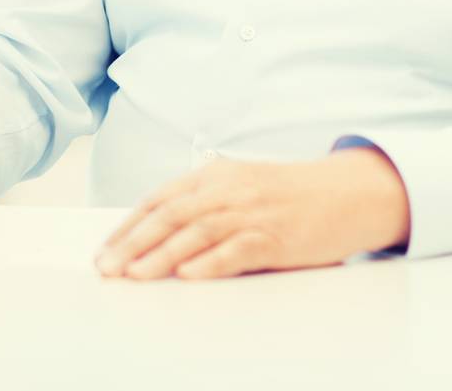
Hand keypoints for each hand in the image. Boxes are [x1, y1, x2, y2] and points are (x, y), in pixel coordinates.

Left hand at [94, 147, 409, 279]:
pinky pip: (238, 249)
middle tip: (106, 268)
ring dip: (161, 255)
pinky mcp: (276, 235)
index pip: (160, 200)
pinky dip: (210, 262)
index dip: (128, 226)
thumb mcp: (241, 186)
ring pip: (197, 232)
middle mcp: (228, 189)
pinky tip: (188, 274)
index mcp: (214, 175)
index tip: (104, 250)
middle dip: (133, 243)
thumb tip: (158, 235)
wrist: (347, 191)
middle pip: (170, 215)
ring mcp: (252, 211)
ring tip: (135, 275)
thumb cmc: (289, 195)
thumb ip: (204, 203)